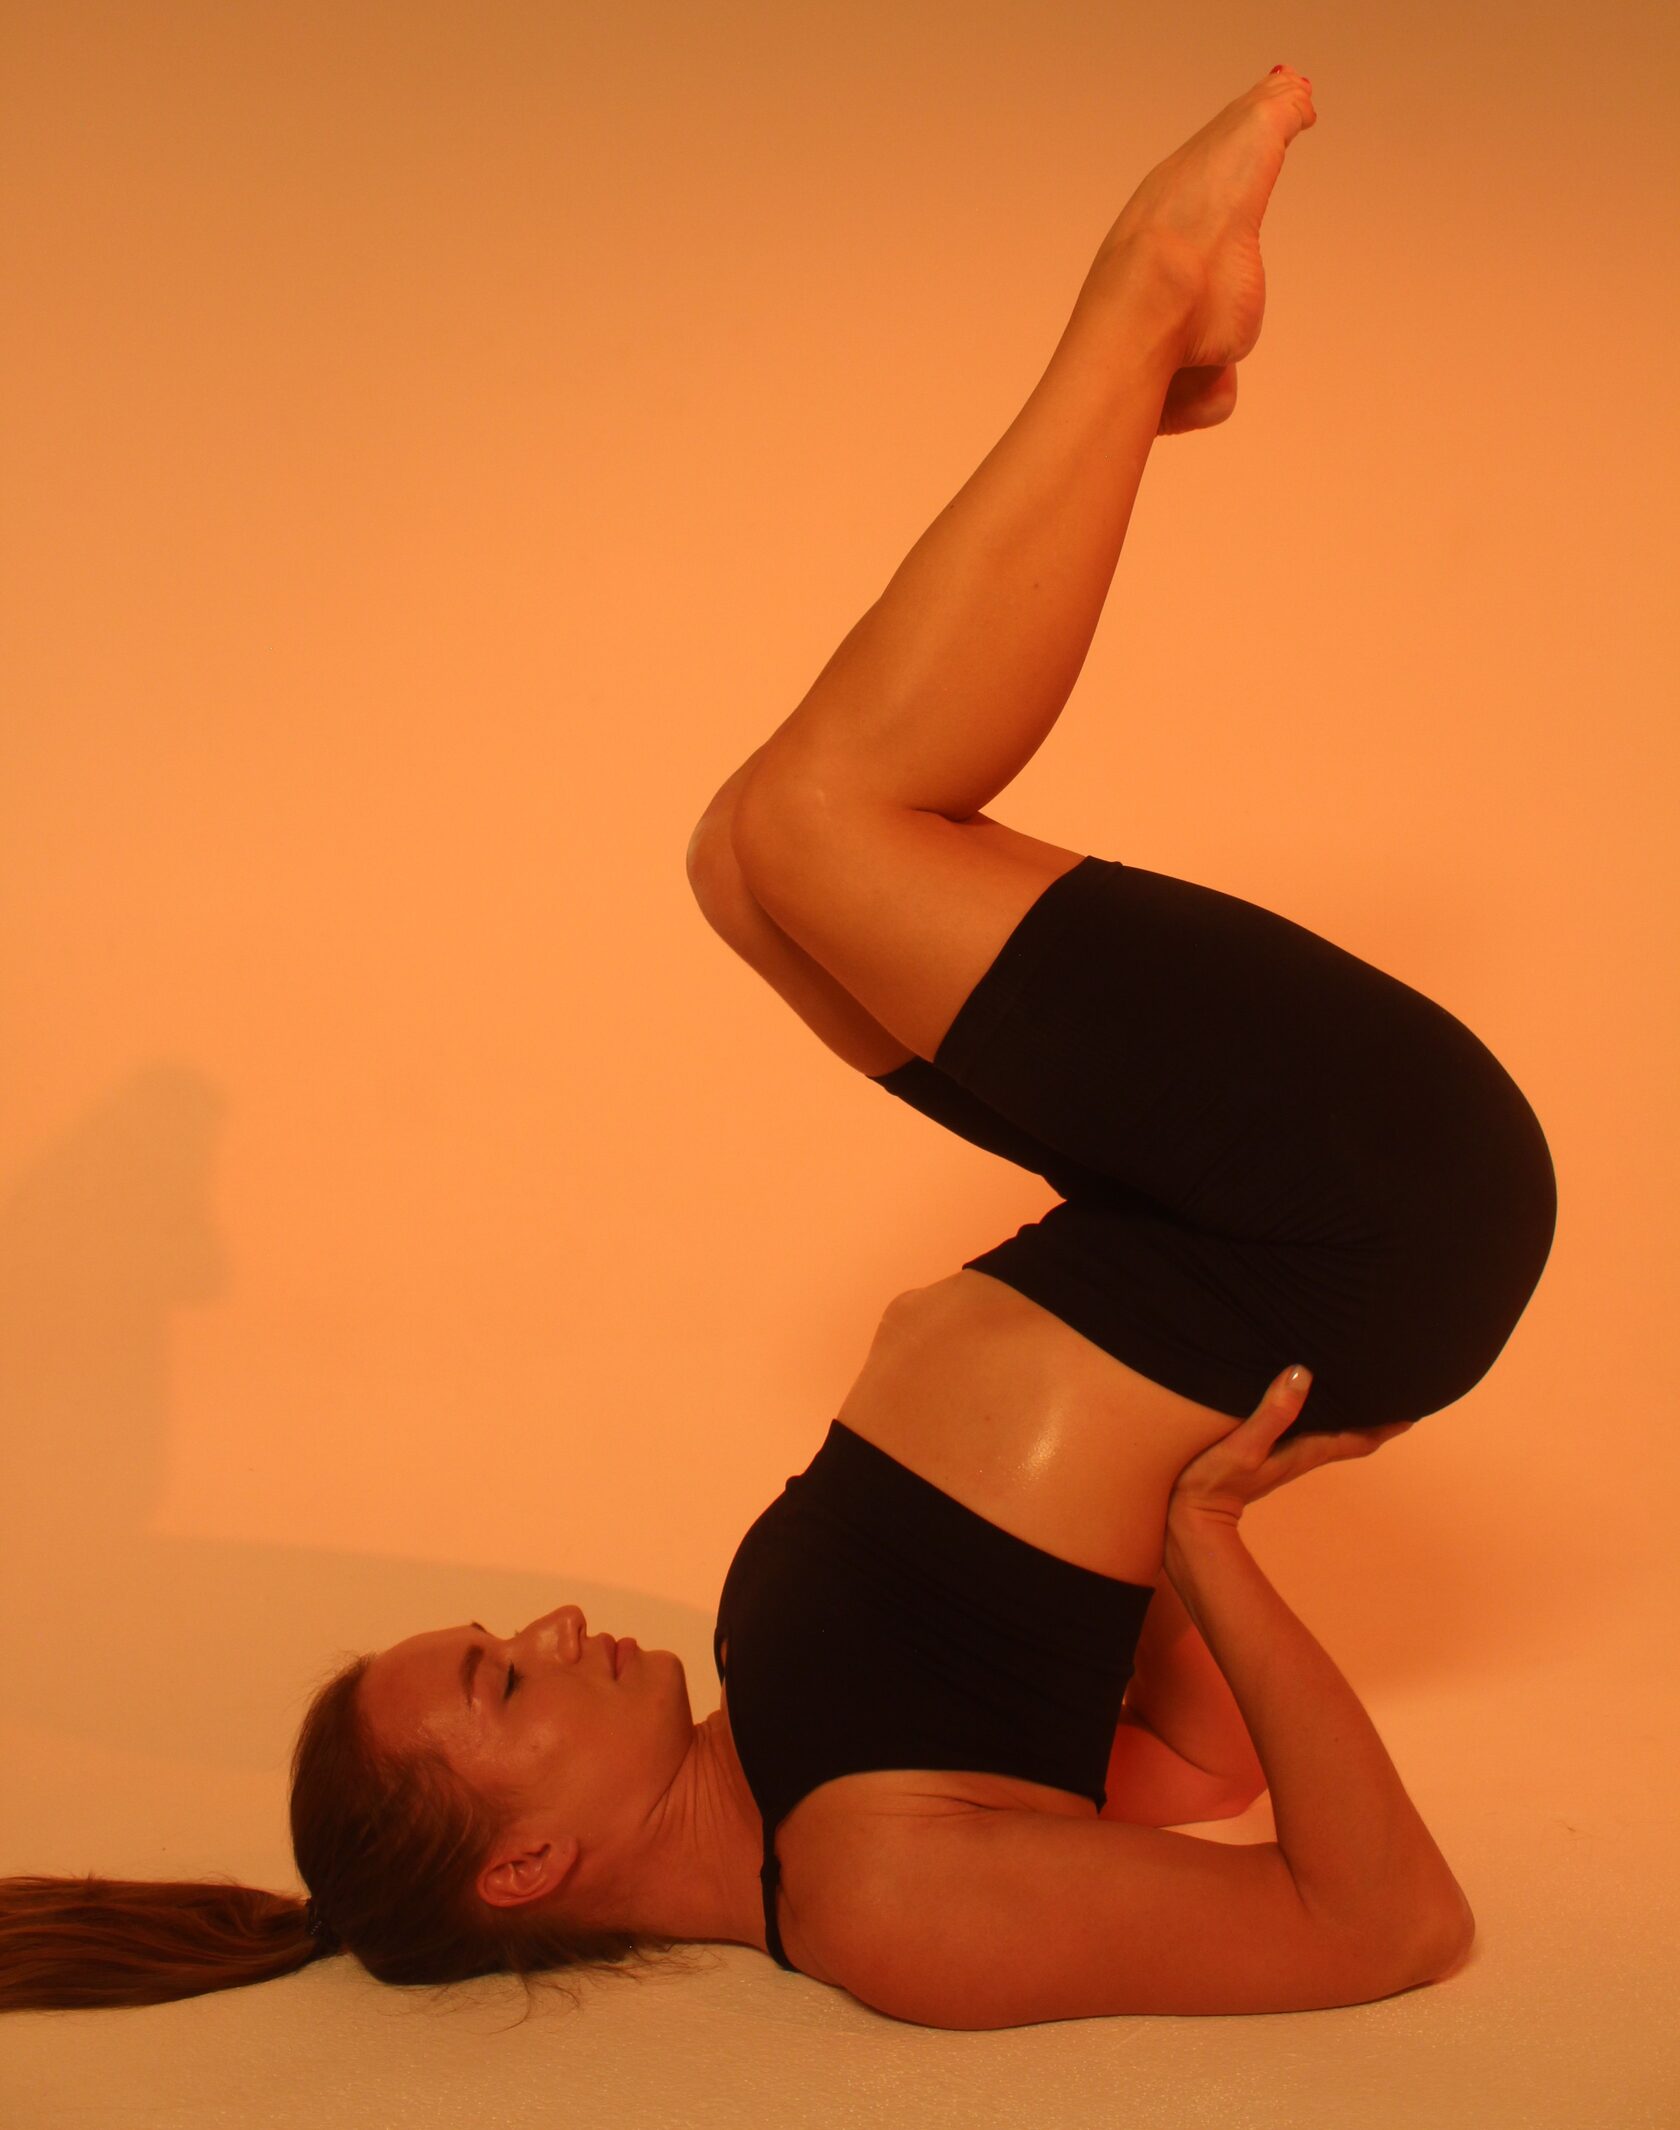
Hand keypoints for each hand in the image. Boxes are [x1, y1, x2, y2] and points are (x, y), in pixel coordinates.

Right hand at [1167, 1366, 1413, 1530]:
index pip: (1358, 1438)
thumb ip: (1272, 1413)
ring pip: (1332, 1433)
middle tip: (1399, 1392)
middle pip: (1352, 1435)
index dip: (1387, 1425)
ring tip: (1366, 1393)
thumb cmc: (1214, 1483)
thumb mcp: (1243, 1446)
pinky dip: (1322, 1418)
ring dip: (1352, 1417)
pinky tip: (1313, 1405)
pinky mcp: (1266, 1455)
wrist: (1188, 1519)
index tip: (1414, 1409)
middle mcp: (1301, 1454)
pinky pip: (1307, 1432)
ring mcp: (1285, 1457)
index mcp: (1305, 1452)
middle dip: (1377, 1417)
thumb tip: (1303, 1374)